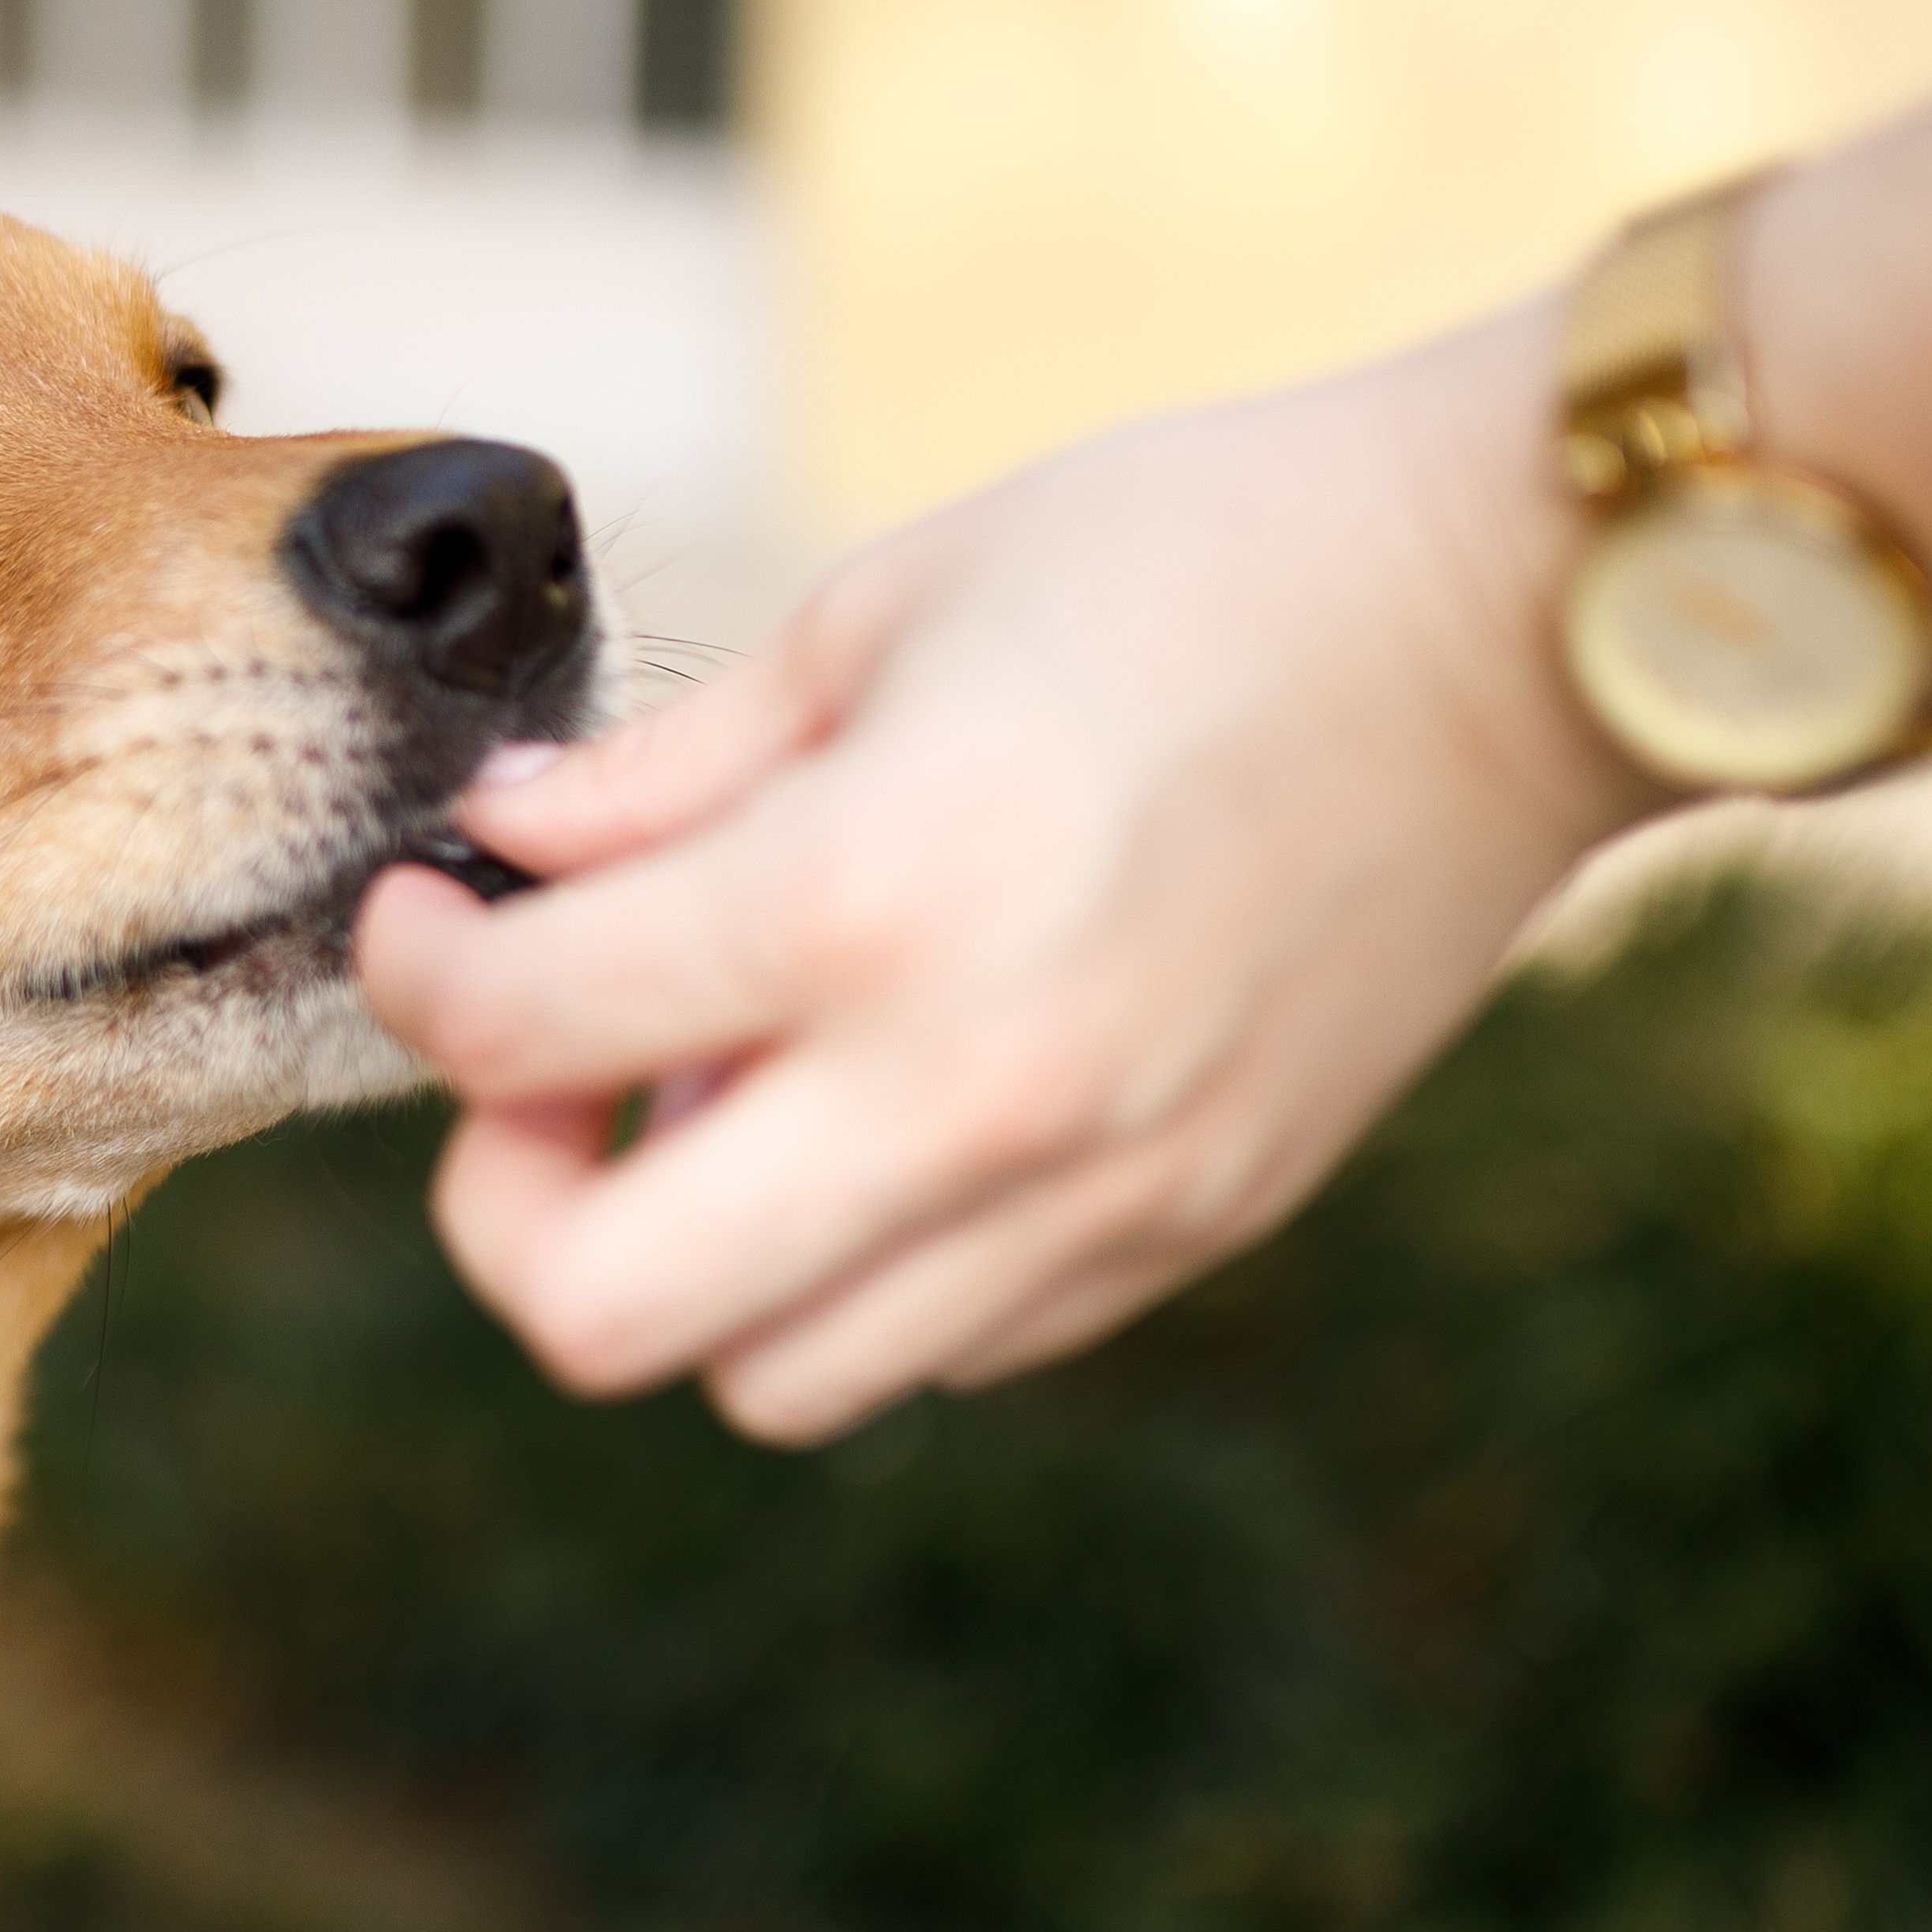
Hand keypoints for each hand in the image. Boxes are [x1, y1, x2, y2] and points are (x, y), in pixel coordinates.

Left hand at [355, 307, 1663, 1444]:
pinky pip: (948, 1346)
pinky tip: (876, 1114)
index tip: (426, 915)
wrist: (1516, 618)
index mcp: (867, 896)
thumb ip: (671, 769)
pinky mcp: (1192, 1228)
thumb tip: (504, 850)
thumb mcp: (887, 603)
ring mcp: (1095, 1189)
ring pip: (776, 1375)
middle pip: (606, 1319)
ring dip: (693, 1262)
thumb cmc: (1201, 555)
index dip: (415, 977)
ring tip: (720, 1095)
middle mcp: (970, 1089)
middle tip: (537, 1078)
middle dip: (509, 1211)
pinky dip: (860, 1267)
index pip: (517, 1034)